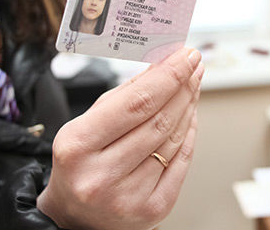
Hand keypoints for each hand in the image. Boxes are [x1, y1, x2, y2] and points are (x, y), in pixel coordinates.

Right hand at [37, 47, 203, 229]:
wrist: (76, 217)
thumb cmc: (80, 164)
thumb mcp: (85, 125)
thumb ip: (123, 97)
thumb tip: (161, 67)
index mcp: (78, 146)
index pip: (135, 103)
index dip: (167, 76)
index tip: (184, 55)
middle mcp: (102, 175)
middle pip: (158, 120)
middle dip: (182, 86)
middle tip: (193, 64)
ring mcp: (129, 197)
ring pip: (173, 140)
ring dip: (188, 107)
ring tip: (192, 85)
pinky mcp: (152, 210)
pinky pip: (180, 163)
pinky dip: (188, 136)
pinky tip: (190, 116)